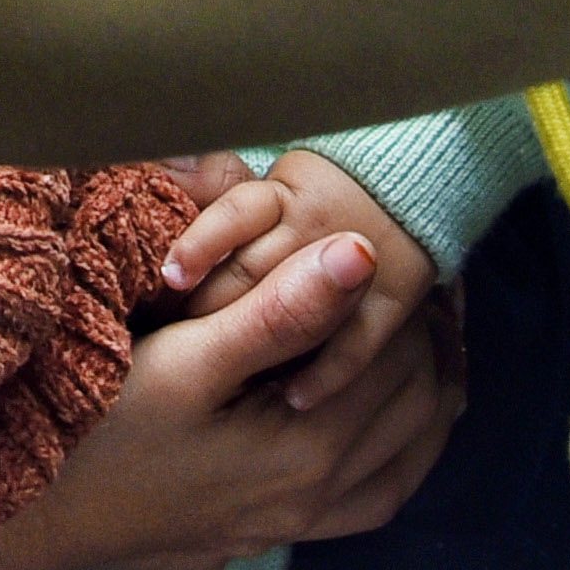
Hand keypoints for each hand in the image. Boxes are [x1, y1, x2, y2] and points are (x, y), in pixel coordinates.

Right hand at [0, 230, 455, 569]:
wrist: (29, 515)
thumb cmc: (99, 427)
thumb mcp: (186, 359)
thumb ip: (280, 311)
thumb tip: (364, 253)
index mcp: (308, 452)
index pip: (403, 368)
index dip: (419, 309)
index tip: (423, 260)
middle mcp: (312, 501)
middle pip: (414, 419)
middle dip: (431, 353)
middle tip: (435, 296)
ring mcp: (285, 528)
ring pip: (398, 472)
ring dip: (422, 412)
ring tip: (429, 357)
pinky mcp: (256, 538)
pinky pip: (359, 505)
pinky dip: (388, 463)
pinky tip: (373, 434)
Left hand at [153, 145, 429, 415]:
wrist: (403, 193)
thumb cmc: (314, 202)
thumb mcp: (268, 186)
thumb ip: (214, 185)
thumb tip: (165, 172)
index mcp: (280, 195)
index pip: (232, 215)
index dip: (197, 248)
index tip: (170, 277)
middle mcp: (314, 226)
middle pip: (253, 269)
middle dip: (214, 307)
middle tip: (179, 347)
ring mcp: (355, 263)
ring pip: (298, 306)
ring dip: (260, 344)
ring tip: (222, 378)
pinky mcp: (388, 299)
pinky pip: (354, 343)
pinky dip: (323, 372)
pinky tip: (294, 397)